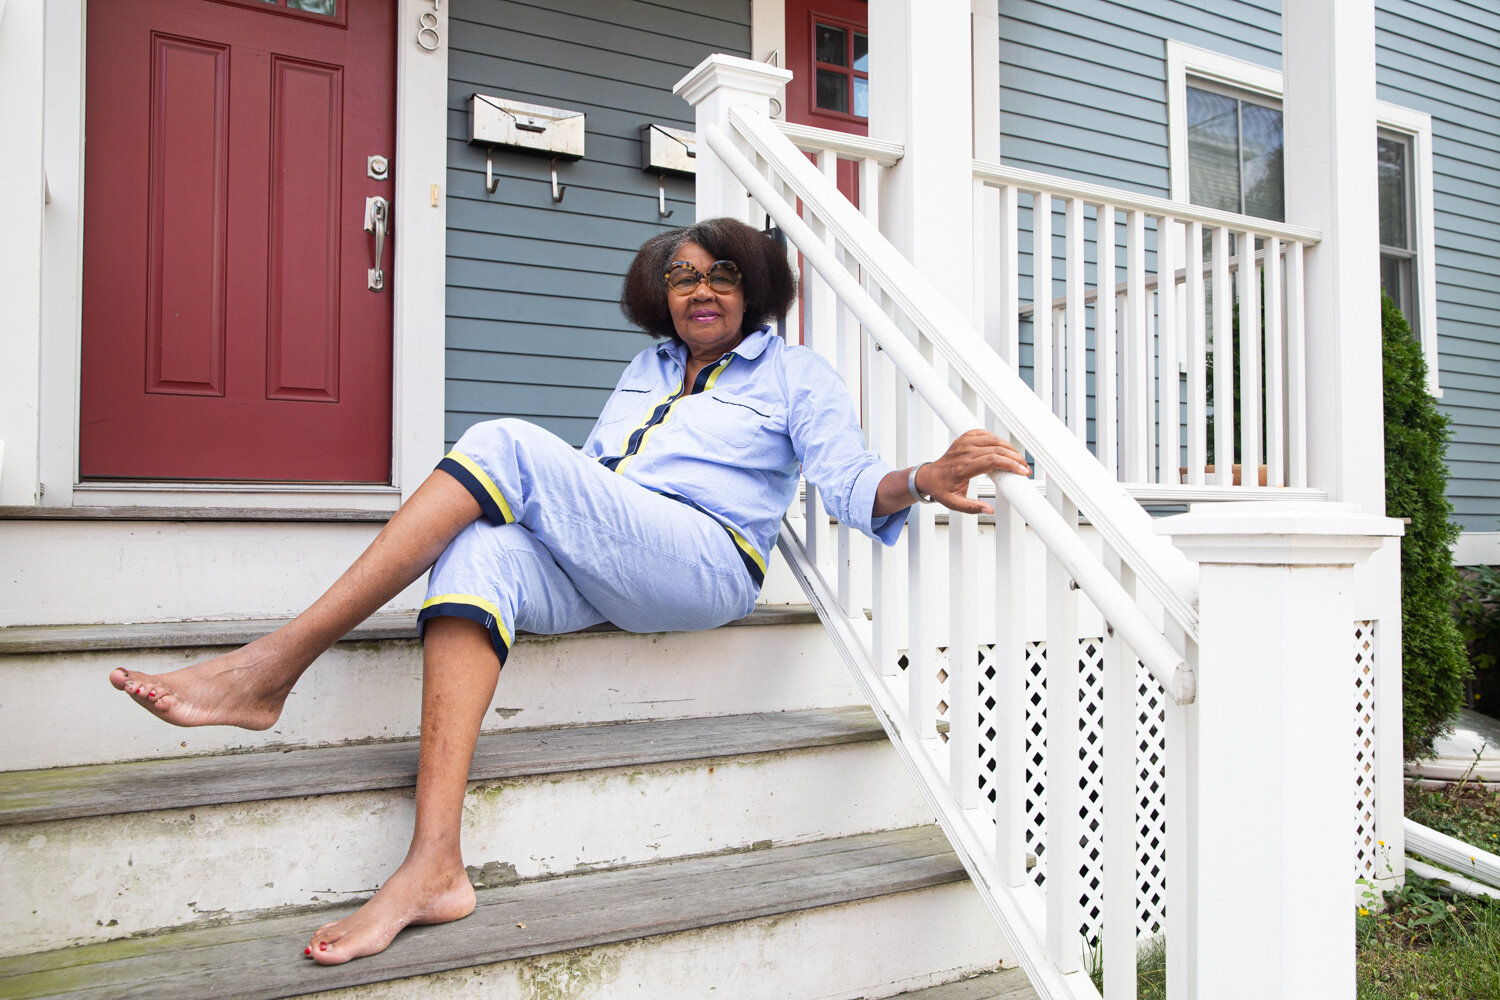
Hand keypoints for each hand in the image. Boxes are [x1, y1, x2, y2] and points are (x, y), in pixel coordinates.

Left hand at [915, 429, 1030, 514]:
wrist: (929, 476)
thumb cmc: (942, 489)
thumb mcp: (954, 503)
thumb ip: (972, 508)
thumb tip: (989, 510)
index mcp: (963, 468)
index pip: (992, 460)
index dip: (1010, 464)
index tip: (1022, 472)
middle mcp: (964, 453)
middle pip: (996, 449)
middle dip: (1015, 458)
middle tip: (1024, 468)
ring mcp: (964, 443)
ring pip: (993, 440)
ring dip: (1009, 448)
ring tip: (1018, 460)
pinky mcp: (964, 438)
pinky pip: (984, 433)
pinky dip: (997, 439)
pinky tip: (1004, 447)